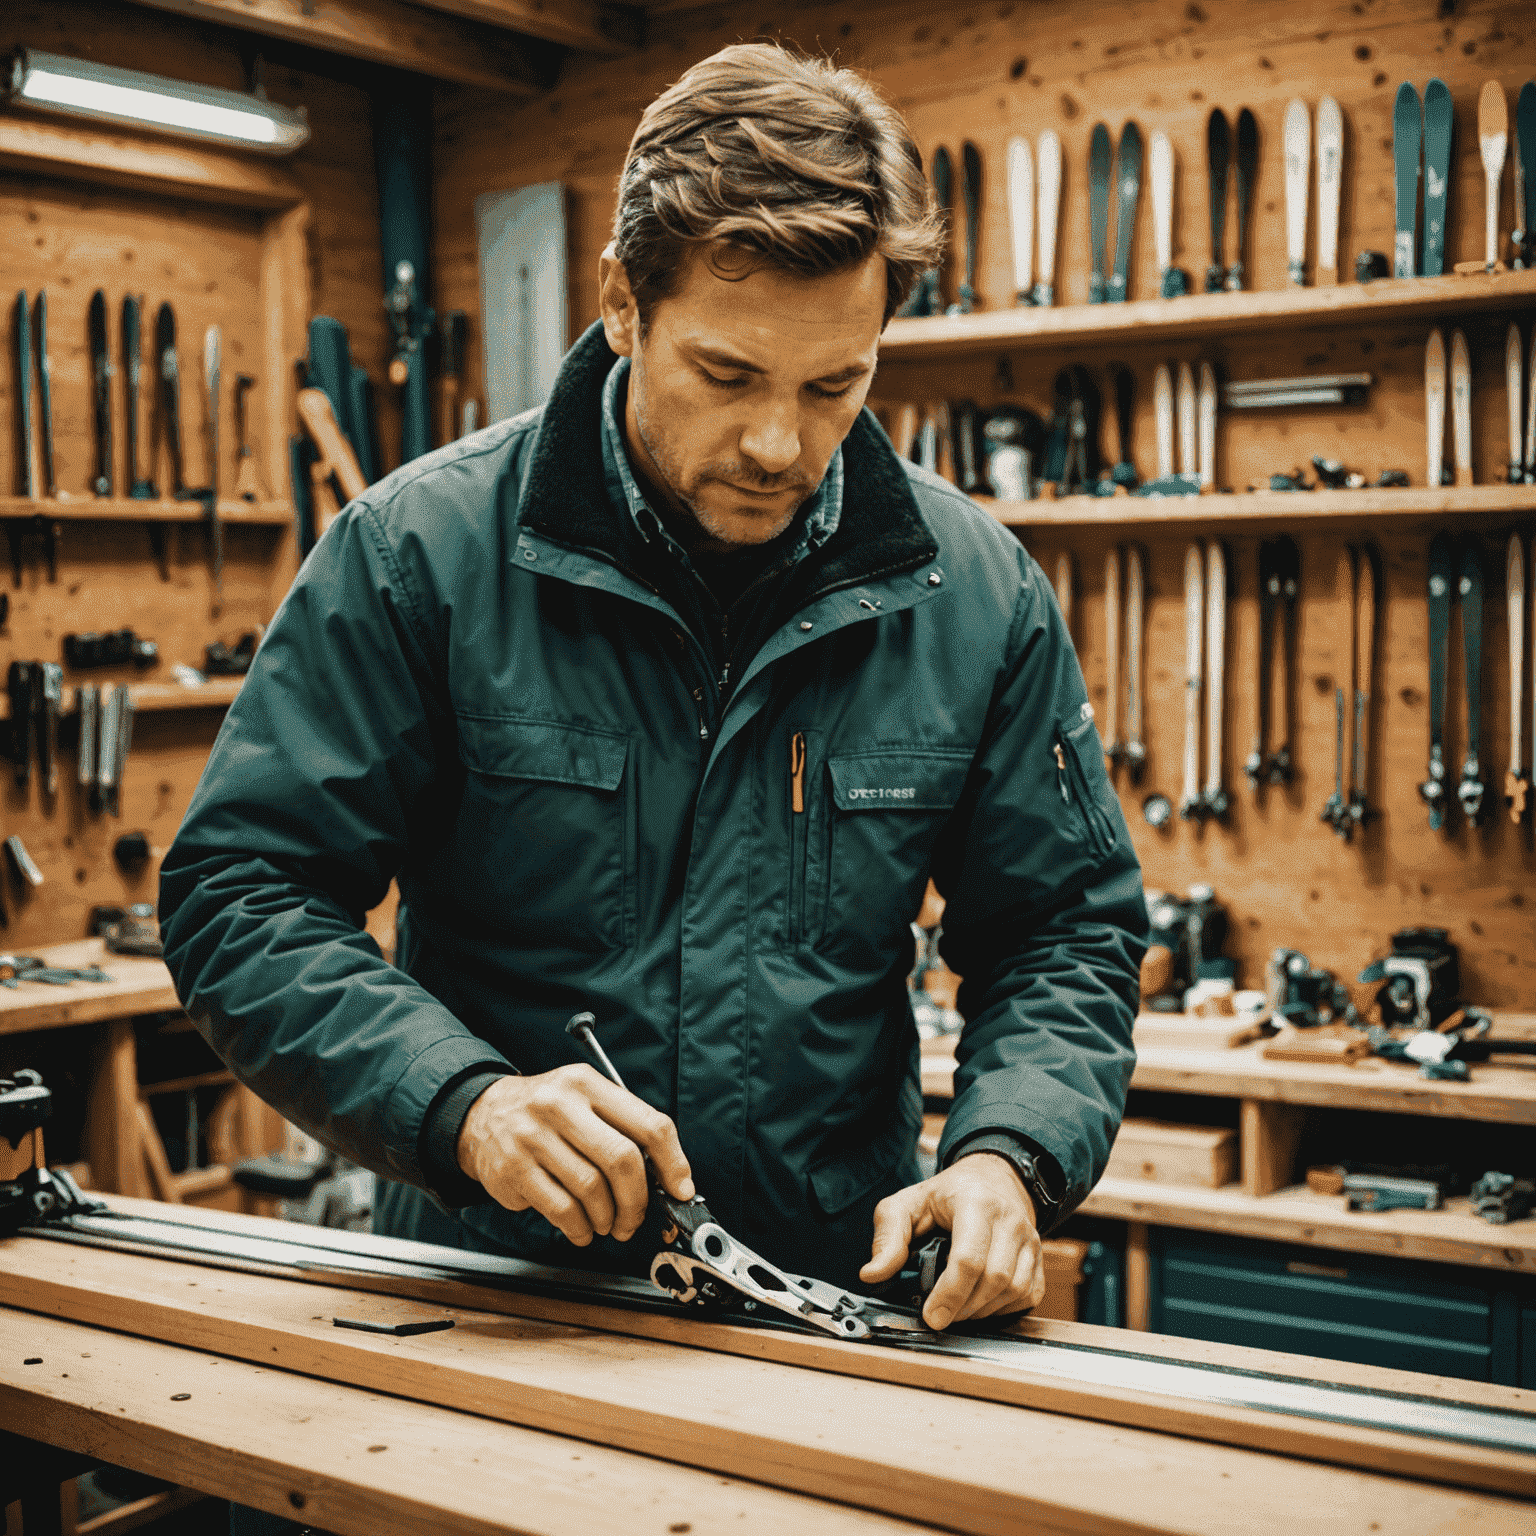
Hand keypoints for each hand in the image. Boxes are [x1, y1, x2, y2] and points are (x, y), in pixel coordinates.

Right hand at [456, 1067, 692, 1246]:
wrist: (481, 1114)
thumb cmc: (547, 1113)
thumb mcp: (584, 1099)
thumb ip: (622, 1128)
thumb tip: (666, 1177)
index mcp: (588, 1084)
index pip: (648, 1123)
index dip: (673, 1162)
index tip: (681, 1189)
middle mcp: (560, 1104)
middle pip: (622, 1159)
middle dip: (638, 1200)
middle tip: (635, 1219)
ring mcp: (533, 1136)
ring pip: (592, 1189)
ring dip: (607, 1217)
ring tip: (606, 1222)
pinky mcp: (513, 1168)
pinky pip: (562, 1209)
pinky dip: (580, 1228)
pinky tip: (582, 1229)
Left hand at [859, 1153, 1041, 1329]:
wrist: (990, 1180)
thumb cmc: (945, 1196)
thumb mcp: (906, 1204)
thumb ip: (887, 1237)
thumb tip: (872, 1274)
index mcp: (975, 1201)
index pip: (969, 1257)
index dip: (950, 1293)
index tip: (931, 1315)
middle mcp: (1010, 1220)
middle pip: (995, 1279)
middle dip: (963, 1307)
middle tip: (939, 1315)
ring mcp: (1030, 1240)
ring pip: (1014, 1291)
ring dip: (981, 1311)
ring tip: (956, 1308)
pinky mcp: (1038, 1260)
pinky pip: (1027, 1297)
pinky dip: (1001, 1310)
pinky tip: (978, 1303)